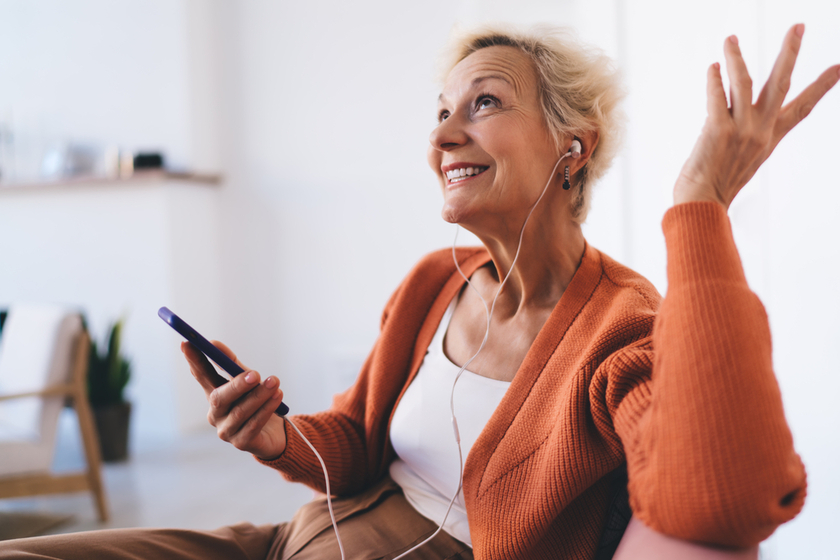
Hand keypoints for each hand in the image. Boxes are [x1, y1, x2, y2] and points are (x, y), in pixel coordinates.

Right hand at [181, 340, 286, 458]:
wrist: (276, 433)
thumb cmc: (257, 403)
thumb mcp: (247, 381)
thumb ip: (232, 365)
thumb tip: (214, 344)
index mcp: (214, 396)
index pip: (201, 376)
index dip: (195, 361)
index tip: (188, 343)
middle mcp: (216, 414)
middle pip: (219, 398)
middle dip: (237, 384)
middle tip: (255, 374)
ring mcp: (227, 431)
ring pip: (241, 411)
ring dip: (259, 395)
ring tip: (275, 382)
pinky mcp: (242, 442)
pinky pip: (254, 425)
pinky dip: (266, 409)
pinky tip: (278, 396)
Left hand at [674, 24, 839, 208]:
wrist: (703, 204)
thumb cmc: (716, 185)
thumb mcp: (742, 160)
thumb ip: (744, 136)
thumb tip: (733, 116)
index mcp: (770, 139)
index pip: (802, 108)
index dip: (821, 87)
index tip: (839, 67)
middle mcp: (760, 132)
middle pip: (780, 84)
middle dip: (790, 53)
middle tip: (798, 26)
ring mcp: (741, 130)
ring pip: (743, 83)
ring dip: (736, 58)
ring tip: (730, 40)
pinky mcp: (718, 130)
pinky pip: (717, 96)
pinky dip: (714, 79)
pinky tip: (713, 68)